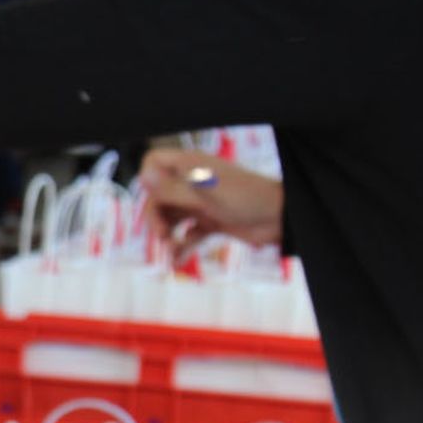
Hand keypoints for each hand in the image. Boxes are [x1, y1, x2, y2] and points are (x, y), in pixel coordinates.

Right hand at [139, 148, 284, 254]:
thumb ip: (173, 188)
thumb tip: (142, 177)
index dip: (147, 178)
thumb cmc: (245, 198)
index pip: (155, 162)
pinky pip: (188, 234)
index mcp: (190, 166)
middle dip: (155, 216)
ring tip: (170, 249)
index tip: (152, 197)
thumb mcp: (205, 194)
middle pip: (158, 195)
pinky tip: (177, 260)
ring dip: (166, 233)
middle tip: (161, 235)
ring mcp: (201, 203)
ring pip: (171, 216)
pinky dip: (181, 247)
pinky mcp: (211, 222)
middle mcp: (192, 182)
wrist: (279, 218)